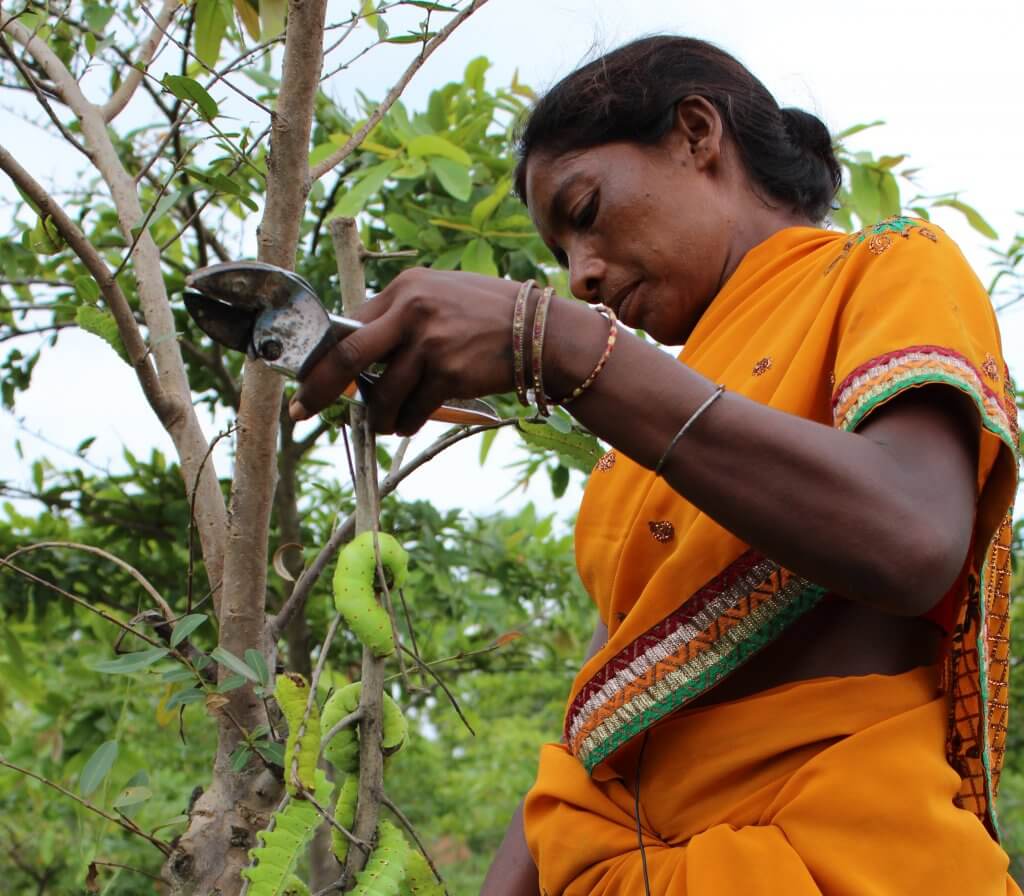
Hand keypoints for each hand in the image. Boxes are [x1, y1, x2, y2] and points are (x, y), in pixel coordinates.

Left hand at [289, 267, 521, 434]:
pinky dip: (407, 421)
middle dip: (317, 388)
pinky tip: (412, 420)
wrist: (541, 332)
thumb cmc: (488, 317)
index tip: (305, 379)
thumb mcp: (440, 298)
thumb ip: (400, 318)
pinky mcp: (449, 373)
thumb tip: (356, 355)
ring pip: (382, 393)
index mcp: (406, 288)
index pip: (348, 323)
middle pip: (347, 355)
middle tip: (300, 412)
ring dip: (378, 416)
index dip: (321, 356)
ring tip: (386, 423)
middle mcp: (413, 310)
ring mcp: (431, 342)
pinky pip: (412, 409)